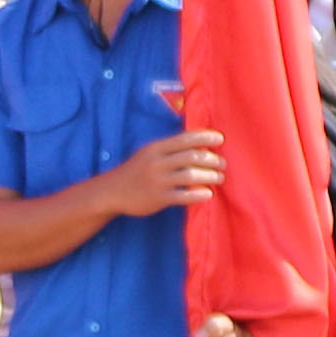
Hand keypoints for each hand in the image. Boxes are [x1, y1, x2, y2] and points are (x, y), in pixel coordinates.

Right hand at [106, 130, 227, 220]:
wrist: (112, 191)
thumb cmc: (136, 170)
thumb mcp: (148, 153)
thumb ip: (170, 149)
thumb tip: (199, 146)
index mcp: (156, 148)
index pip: (185, 139)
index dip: (205, 137)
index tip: (220, 139)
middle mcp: (157, 162)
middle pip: (191, 156)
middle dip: (212, 159)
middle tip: (222, 164)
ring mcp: (158, 181)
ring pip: (190, 175)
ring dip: (210, 176)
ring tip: (219, 178)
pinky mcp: (158, 198)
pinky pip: (184, 196)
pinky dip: (198, 194)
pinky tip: (208, 194)